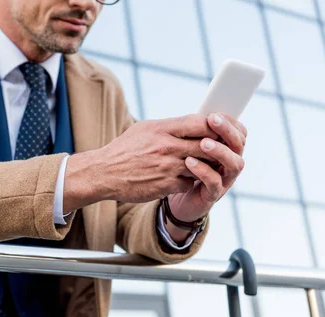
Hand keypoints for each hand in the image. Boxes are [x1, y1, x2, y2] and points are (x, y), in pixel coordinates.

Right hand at [63, 114, 218, 211]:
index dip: (215, 124)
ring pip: (202, 165)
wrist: (102, 174)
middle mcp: (167, 147)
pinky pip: (190, 182)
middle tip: (222, 149)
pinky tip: (188, 179)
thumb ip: (168, 127)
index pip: (200, 122)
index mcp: (162, 129)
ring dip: (207, 166)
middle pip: (207, 144)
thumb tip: (192, 122)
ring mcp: (168, 167)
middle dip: (217, 147)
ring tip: (209, 165)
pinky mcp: (166, 185)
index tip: (220, 127)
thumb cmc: (123, 150)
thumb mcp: (143, 130)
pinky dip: (192, 181)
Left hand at [167, 113, 246, 228]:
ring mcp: (224, 180)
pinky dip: (204, 171)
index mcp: (227, 148)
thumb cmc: (185, 168)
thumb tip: (198, 112)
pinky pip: (214, 182)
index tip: (214, 113)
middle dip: (227, 131)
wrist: (176, 198)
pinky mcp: (212, 194)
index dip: (230, 122)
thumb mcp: (189, 146)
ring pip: (234, 164)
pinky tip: (190, 162)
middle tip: (212, 120)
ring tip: (203, 143)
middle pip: (239, 145)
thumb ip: (196, 133)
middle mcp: (230, 163)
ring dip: (220, 151)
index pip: (239, 132)